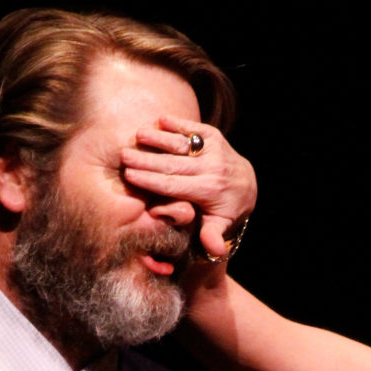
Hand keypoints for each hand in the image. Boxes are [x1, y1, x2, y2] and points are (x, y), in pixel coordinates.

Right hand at [122, 115, 256, 258]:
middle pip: (173, 164)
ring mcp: (215, 150)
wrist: (246, 184)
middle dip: (147, 159)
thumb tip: (216, 251)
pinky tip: (160, 119)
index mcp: (209, 191)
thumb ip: (213, 235)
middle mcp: (213, 168)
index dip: (150, 180)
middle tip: (124, 155)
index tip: (129, 176)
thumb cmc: (223, 208)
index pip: (174, 185)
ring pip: (182, 144)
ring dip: (159, 138)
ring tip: (138, 135)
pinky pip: (195, 130)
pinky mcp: (215, 137)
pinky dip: (178, 123)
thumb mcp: (220, 225)